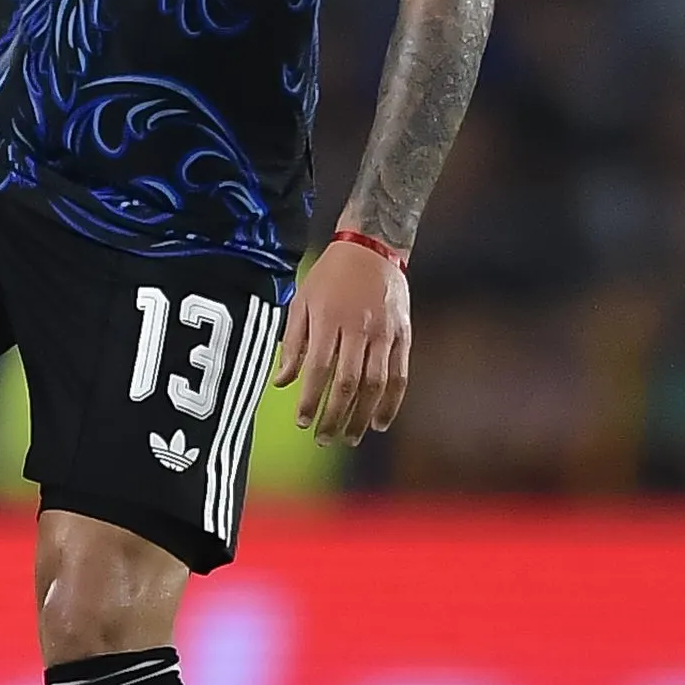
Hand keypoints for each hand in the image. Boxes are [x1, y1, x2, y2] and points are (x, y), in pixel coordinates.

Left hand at [275, 241, 409, 445]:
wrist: (372, 247)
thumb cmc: (331, 275)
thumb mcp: (302, 301)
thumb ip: (293, 343)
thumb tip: (281, 382)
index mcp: (329, 320)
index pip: (319, 369)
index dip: (311, 399)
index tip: (303, 420)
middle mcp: (359, 328)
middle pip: (348, 383)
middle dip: (335, 416)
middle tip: (323, 438)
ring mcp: (385, 334)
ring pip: (376, 385)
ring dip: (362, 417)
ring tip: (349, 437)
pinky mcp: (403, 336)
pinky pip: (399, 376)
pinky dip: (391, 403)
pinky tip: (380, 421)